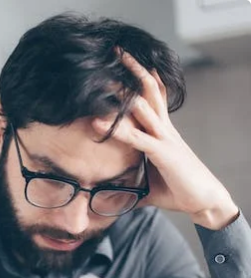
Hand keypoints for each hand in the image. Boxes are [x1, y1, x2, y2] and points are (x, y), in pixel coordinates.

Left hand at [92, 51, 238, 229]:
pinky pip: (136, 137)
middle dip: (132, 70)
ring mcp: (165, 138)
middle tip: (116, 51)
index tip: (124, 64)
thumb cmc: (180, 190)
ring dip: (122, 92)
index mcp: (163, 132)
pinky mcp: (162, 153)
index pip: (153, 97)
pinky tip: (98, 123)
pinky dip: (116, 129)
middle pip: (149, 91)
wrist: (204, 201)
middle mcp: (165, 129)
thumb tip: (116, 195)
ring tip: (102, 76)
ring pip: (142, 106)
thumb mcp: (151, 185)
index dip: (141, 78)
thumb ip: (133, 185)